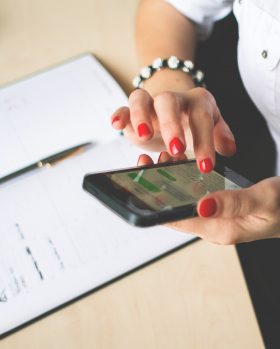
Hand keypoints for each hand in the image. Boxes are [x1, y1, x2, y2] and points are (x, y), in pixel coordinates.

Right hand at [112, 87, 235, 172]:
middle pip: (169, 103)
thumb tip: (229, 149)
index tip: (206, 166)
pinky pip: (123, 108)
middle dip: (172, 126)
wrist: (174, 110)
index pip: (202, 118)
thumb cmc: (193, 122)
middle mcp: (173, 99)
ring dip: (141, 116)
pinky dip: (119, 115)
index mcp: (197, 103)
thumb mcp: (211, 128)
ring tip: (145, 136)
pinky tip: (116, 125)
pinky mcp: (132, 112)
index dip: (204, 142)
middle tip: (177, 149)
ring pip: (141, 100)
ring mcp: (150, 104)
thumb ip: (220, 136)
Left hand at [137, 153, 279, 243]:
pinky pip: (195, 197)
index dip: (158, 204)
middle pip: (177, 211)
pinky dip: (185, 181)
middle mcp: (214, 227)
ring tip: (163, 158)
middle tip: (149, 163)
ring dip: (172, 182)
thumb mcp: (264, 200)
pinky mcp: (220, 208)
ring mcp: (217, 218)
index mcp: (221, 230)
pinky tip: (180, 165)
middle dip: (160, 189)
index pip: (180, 220)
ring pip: (185, 202)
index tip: (143, 183)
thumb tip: (203, 206)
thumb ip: (234, 203)